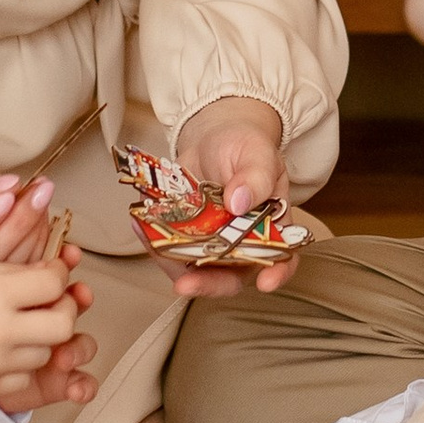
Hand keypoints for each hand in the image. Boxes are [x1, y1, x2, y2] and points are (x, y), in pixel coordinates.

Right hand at [0, 257, 92, 408]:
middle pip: (64, 324)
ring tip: (19, 325)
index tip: (51, 273)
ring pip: (46, 352)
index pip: (54, 283)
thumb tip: (52, 271)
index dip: (58, 275)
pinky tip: (2, 349)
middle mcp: (0, 331)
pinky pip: (24, 377)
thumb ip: (13, 270)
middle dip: (63, 310)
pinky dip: (21, 364)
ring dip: (41, 337)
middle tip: (50, 302)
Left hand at [165, 98, 298, 298]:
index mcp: (271, 226)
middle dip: (208, 284)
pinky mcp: (185, 237)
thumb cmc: (243, 146)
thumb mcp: (256, 153)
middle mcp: (242, 243)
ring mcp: (211, 243)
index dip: (277, 273)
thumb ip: (255, 177)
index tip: (265, 283)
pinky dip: (153, 241)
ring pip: (194, 268)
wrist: (212, 139)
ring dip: (170, 261)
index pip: (282, 257)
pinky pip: (169, 250)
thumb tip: (240, 202)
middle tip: (186, 283)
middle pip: (231, 276)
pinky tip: (141, 223)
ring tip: (150, 237)